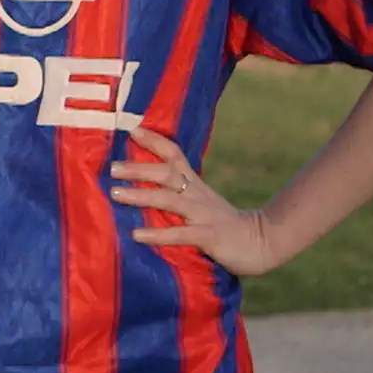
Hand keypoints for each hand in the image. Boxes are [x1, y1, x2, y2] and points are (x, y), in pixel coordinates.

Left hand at [112, 127, 283, 277]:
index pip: (174, 155)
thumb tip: (144, 187)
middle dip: (139, 169)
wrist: (261, 241)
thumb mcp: (200, 202)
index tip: (131, 130)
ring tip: (116, 194)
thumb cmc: (223, 224)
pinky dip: (157, 234)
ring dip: (141, 196)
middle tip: (112, 167)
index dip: (155, 141)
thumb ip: (177, 193)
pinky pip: (180, 234)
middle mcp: (197, 194)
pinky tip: (136, 235)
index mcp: (194, 184)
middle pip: (167, 173)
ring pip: (169, 199)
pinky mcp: (209, 236)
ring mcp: (203, 214)